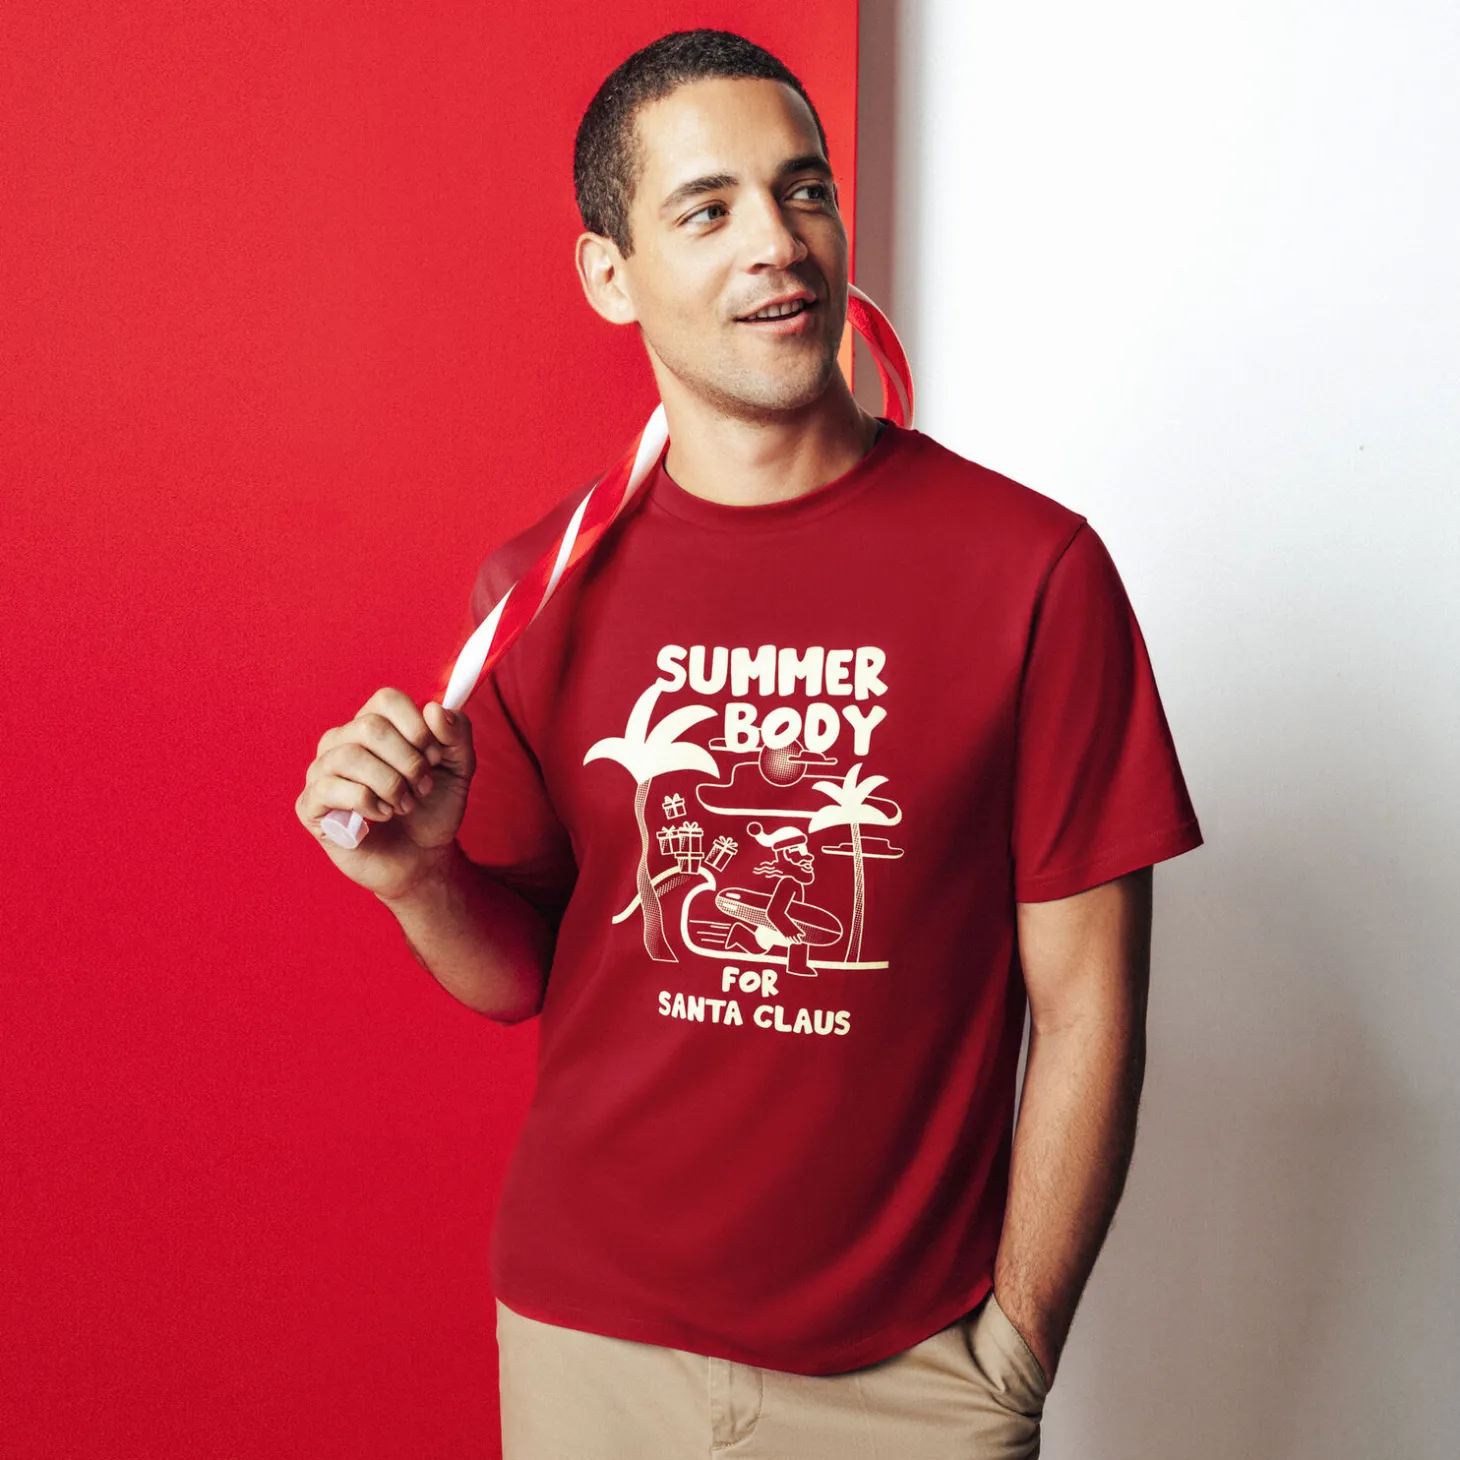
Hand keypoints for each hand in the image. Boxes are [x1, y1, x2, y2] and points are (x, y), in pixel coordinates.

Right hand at [296, 687, 475, 900]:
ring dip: (390, 785)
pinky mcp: (310, 805)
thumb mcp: (459, 769)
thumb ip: (457, 735)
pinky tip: (381, 816)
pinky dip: (367, 804)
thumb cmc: (433, 810)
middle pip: (369, 726)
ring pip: (350, 757)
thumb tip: (435, 710)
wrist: (422, 859)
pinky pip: (331, 789)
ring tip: (404, 805)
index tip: (434, 757)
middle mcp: (342, 741)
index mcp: (374, 725)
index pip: (386, 699)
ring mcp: (321, 771)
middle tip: (422, 787)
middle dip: (408, 761)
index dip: (417, 728)